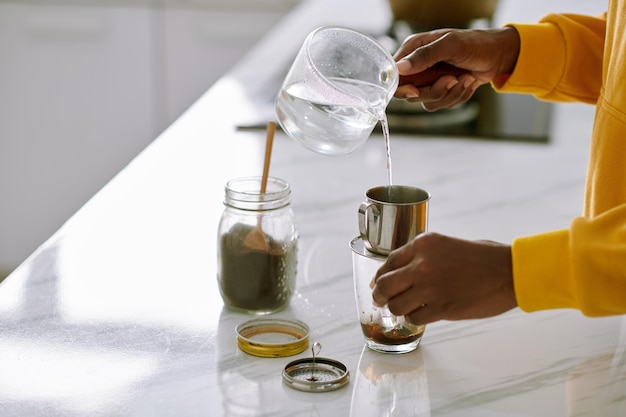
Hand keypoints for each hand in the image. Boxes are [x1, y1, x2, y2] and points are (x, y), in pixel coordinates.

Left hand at [371, 232, 516, 324]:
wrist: (510, 271)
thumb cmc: (483, 257)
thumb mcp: (446, 245)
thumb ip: (422, 256)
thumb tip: (400, 274)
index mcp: (423, 244)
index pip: (388, 262)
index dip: (380, 276)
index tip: (377, 284)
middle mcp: (422, 264)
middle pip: (385, 285)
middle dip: (380, 296)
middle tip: (381, 301)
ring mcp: (430, 286)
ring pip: (396, 305)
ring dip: (398, 310)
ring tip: (406, 310)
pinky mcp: (442, 307)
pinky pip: (414, 318)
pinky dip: (414, 319)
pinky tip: (422, 315)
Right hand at [394, 27, 519, 110]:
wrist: (499, 55)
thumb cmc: (476, 43)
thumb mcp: (450, 45)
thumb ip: (424, 55)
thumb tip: (400, 68)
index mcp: (415, 50)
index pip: (395, 75)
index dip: (402, 87)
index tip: (415, 90)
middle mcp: (419, 66)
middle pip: (411, 93)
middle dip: (434, 91)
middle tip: (452, 79)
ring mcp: (430, 80)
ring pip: (428, 102)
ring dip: (451, 94)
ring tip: (465, 77)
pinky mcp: (442, 91)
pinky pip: (443, 104)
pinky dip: (459, 96)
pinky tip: (468, 82)